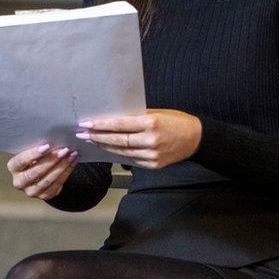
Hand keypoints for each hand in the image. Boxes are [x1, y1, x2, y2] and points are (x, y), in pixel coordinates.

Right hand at [7, 144, 78, 200]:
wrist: (39, 172)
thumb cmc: (35, 157)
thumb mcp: (31, 151)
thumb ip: (38, 147)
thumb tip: (53, 138)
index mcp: (13, 168)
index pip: (21, 161)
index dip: (33, 154)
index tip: (47, 146)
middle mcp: (19, 182)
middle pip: (35, 172)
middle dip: (51, 160)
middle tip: (64, 150)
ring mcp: (31, 191)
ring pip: (47, 180)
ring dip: (62, 166)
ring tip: (71, 155)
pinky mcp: (44, 196)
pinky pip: (56, 185)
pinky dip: (66, 173)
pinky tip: (72, 162)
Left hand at [75, 109, 200, 168]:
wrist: (197, 139)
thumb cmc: (176, 121)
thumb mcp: (157, 112)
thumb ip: (136, 116)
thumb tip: (114, 117)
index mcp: (151, 123)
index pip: (120, 125)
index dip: (101, 125)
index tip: (86, 123)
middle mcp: (151, 141)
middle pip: (118, 140)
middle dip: (97, 137)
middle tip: (82, 134)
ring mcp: (153, 155)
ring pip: (122, 152)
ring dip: (105, 146)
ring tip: (91, 140)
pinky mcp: (154, 165)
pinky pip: (131, 159)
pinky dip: (118, 154)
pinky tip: (107, 149)